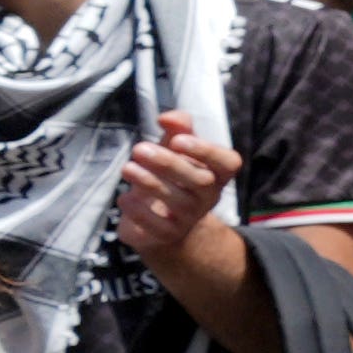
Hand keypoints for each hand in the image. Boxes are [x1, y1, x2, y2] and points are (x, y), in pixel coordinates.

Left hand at [109, 116, 242, 264]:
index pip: (228, 163)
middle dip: (168, 163)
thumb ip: (177, 128)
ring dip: (149, 182)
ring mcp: (189, 218)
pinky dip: (137, 210)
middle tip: (138, 148)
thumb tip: (166, 118)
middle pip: (200, 180)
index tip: (179, 140)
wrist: (162, 222)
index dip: (207, 151)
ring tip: (127, 168)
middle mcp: (207, 197)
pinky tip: (124, 198)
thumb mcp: (176, 148)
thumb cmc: (172, 175)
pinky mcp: (167, 235)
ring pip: (176, 202)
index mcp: (215, 174)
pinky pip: (155, 225)